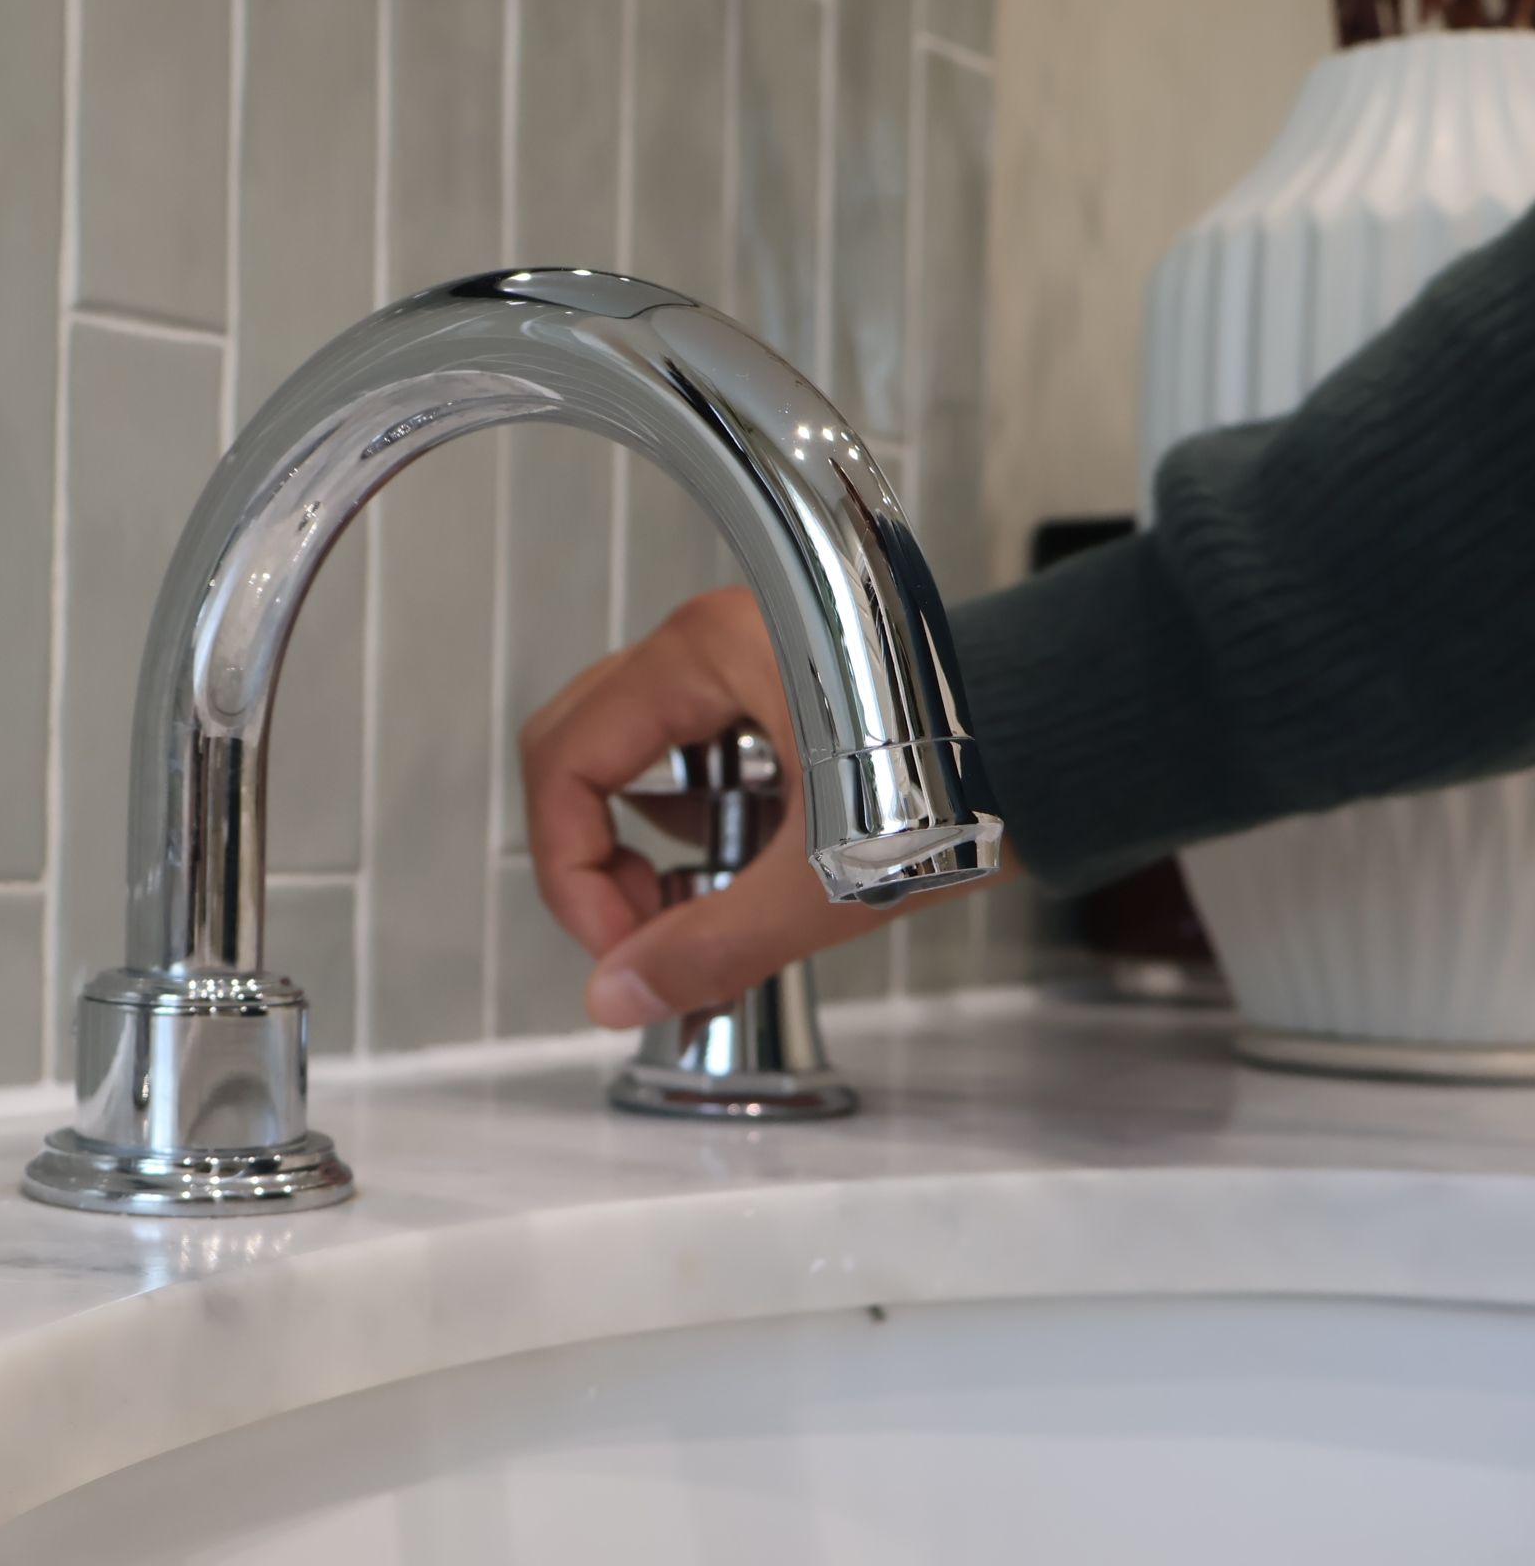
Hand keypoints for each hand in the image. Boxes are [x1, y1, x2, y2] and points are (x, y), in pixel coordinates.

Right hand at [518, 586, 997, 1027]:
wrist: (1071, 742)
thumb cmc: (973, 774)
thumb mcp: (824, 882)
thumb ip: (707, 943)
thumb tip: (618, 993)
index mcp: (706, 655)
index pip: (565, 763)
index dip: (572, 871)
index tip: (621, 944)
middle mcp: (712, 643)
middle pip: (578, 751)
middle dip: (593, 858)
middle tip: (642, 931)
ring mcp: (741, 663)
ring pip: (630, 756)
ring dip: (643, 844)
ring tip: (702, 908)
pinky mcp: (775, 694)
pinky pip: (688, 756)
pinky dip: (692, 824)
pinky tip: (746, 875)